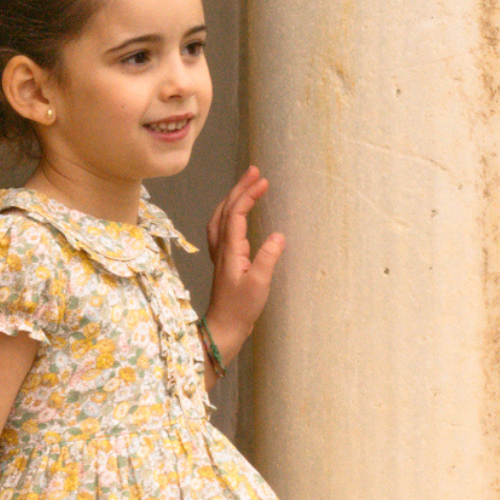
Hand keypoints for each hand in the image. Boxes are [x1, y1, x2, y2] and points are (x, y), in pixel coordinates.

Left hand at [204, 166, 285, 354]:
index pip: (236, 214)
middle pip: (226, 209)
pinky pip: (222, 228)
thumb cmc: (240, 309)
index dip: (248, 195)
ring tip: (246, 185)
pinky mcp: (224, 261)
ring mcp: (221, 254)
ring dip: (233, 198)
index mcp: (230, 250)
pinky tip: (235, 214)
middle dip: (240, 188)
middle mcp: (222, 248)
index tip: (263, 182)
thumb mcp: (259, 284)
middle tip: (255, 171)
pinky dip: (228, 214)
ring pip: (221, 217)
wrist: (224, 328)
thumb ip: (268, 258)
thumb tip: (278, 236)